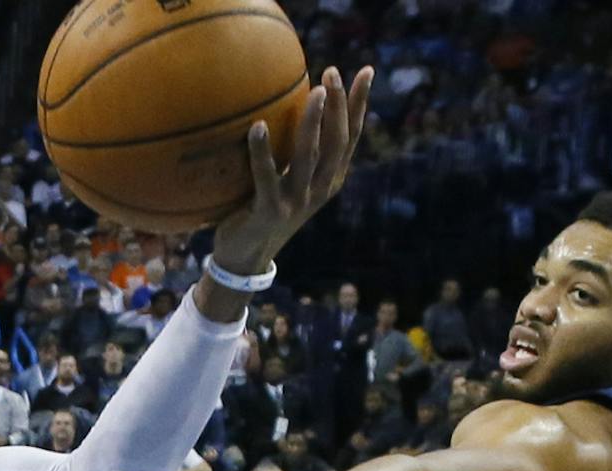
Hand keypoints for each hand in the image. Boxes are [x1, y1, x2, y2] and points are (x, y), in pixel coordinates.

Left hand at [209, 65, 372, 276]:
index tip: (366, 70)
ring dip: (314, 122)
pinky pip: (265, 176)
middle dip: (340, 105)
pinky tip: (258, 126)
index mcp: (330, 180)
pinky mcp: (269, 211)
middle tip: (333, 72)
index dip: (360, 104)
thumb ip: (297, 151)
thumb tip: (291, 102)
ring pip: (309, 156)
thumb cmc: (264, 209)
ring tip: (316, 90)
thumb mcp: (289, 181)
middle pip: (337, 142)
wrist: (245, 258)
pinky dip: (261, 151)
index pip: (351, 137)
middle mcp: (319, 190)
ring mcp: (296, 202)